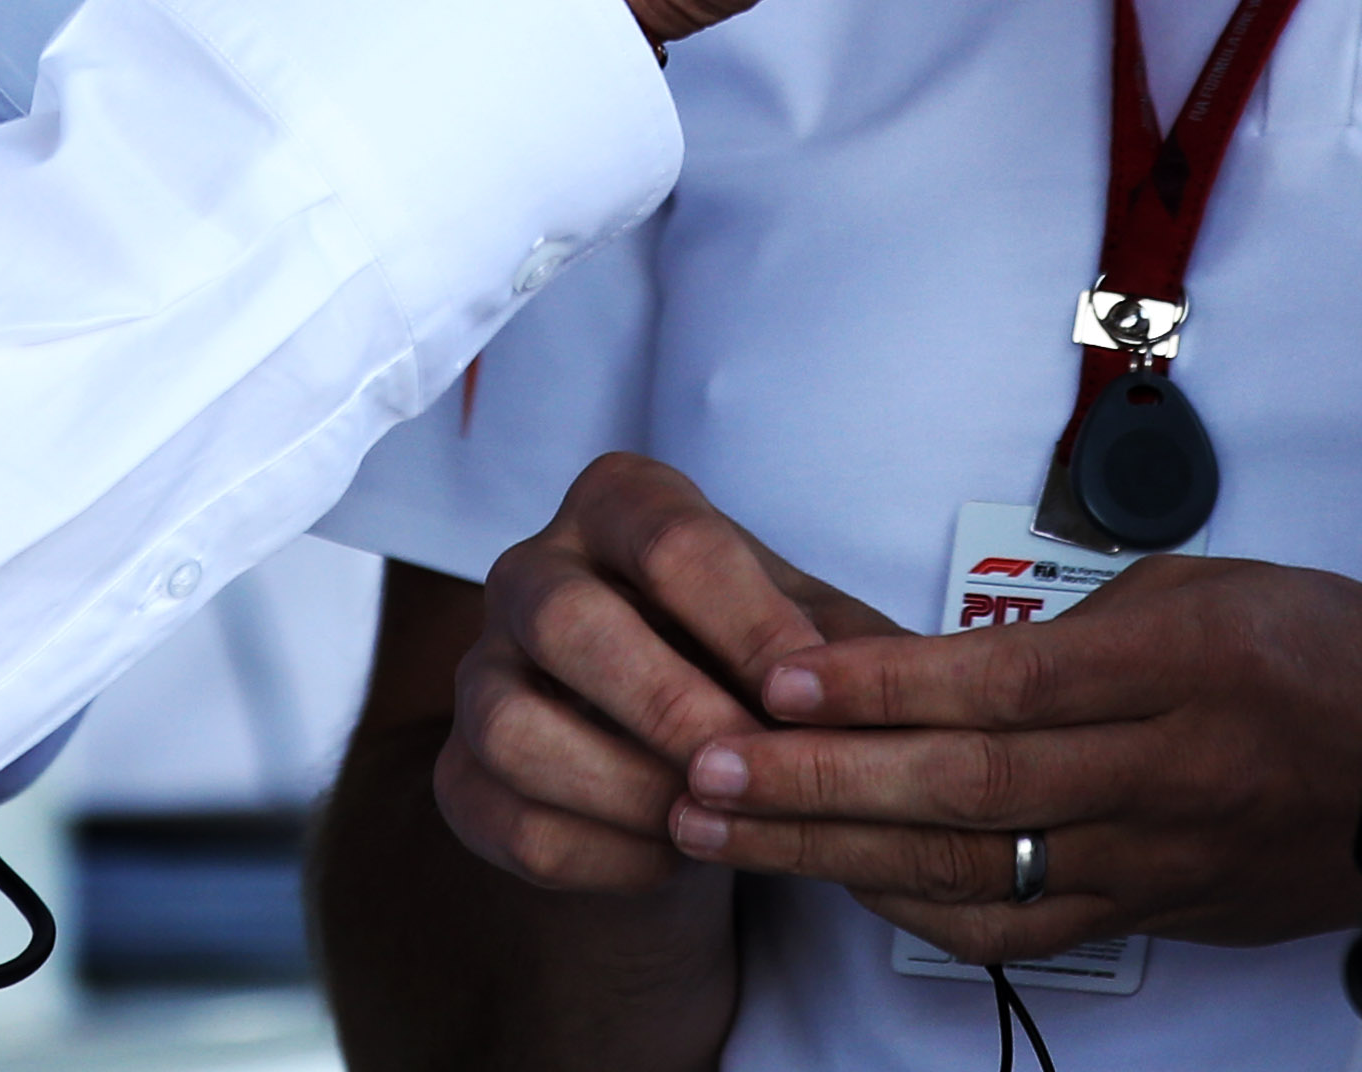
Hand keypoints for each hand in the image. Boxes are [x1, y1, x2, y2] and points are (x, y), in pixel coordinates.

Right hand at [437, 456, 896, 895]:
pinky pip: (504, 816)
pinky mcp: (460, 770)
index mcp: (621, 506)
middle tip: (745, 764)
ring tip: (707, 820)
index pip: (671, 543)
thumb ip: (852, 653)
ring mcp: (482, 669)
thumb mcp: (815, 640)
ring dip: (620, 785)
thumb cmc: (755, 667)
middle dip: (666, 703)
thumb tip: (900, 682)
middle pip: (567, 618)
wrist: (685, 754)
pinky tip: (670, 855)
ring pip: (510, 724)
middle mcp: (533, 569)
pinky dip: (595, 851)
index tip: (806, 695)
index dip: (744, 622)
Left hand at [670, 552, 1361, 958]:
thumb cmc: (1328, 650)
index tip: (780, 680)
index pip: (1001, 684)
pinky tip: (835, 884)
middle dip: (818, 785)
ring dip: (834, 852)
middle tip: (702, 771)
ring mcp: (1157, 857)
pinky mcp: (1157, 911)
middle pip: (965, 789)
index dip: (883, 688)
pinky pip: (1019, 924)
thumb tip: (944, 655)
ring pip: (973, 868)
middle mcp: (1164, 770)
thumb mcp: (1208, 584)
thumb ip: (1075, 625)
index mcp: (1180, 663)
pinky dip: (918, 908)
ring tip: (721, 828)